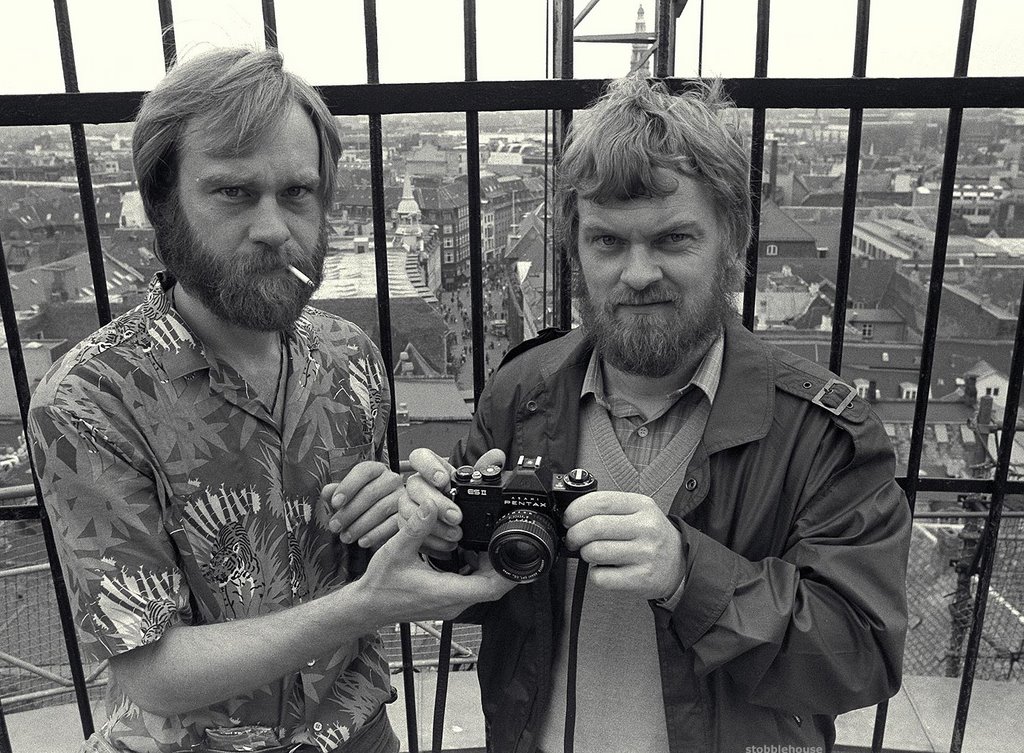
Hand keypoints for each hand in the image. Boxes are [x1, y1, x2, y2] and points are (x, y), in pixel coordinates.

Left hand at [320, 461, 401, 550]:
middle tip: (335, 526)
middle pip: (371, 493)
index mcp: (376, 469)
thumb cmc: (362, 502)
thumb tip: (327, 492)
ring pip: (381, 509)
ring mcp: (402, 497)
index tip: (334, 503)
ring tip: (345, 537)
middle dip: (349, 512)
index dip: (348, 487)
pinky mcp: (407, 515)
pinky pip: (392, 524)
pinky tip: (362, 541)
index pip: (363, 472)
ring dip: (360, 525)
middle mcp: (392, 479)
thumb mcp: (348, 494)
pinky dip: (375, 534)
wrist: (384, 516)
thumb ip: (336, 492)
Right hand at [353, 495, 517, 622]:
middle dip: (500, 564)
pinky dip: (475, 571)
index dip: (508, 573)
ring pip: (482, 588)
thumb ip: (416, 528)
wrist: (368, 606)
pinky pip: (470, 588)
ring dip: (488, 567)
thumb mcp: (396, 550)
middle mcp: (453, 603)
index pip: (491, 589)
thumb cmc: (381, 584)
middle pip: (492, 587)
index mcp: (446, 592)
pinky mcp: (446, 602)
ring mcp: (451, 605)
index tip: (514, 554)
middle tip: (498, 539)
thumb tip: (430, 505)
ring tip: (483, 542)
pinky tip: (465, 552)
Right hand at [401, 447, 506, 554]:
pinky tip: (446, 543)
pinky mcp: (406, 525)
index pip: (420, 456)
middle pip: (415, 486)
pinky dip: (430, 541)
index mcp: (431, 469)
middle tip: (456, 516)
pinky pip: (408, 532)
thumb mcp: (470, 484)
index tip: (443, 480)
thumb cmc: (457, 500)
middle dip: (438, 503)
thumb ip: (483, 468)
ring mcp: (408, 504)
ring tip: (454, 533)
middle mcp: (417, 485)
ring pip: (408, 510)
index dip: (428, 466)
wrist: (450, 524)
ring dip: (434, 525)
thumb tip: (497, 456)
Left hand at [563, 491, 684, 600]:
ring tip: (591, 553)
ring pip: (594, 551)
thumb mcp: (639, 511)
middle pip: (593, 527)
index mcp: (642, 506)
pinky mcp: (641, 578)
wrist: (680, 564)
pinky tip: (604, 569)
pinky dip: (595, 574)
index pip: (600, 502)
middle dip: (574, 534)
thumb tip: (574, 514)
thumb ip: (611, 509)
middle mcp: (646, 528)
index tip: (568, 518)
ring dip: (585, 554)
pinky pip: (601, 577)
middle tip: (573, 539)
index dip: (576, 510)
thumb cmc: (652, 536)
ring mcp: (644, 554)